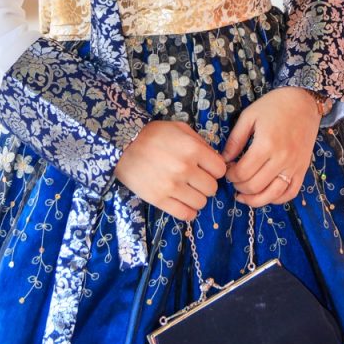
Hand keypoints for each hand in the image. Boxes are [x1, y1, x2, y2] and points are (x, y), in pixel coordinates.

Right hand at [113, 119, 227, 221]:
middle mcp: (185, 169)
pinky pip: (185, 214)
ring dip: (197, 198)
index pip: (220, 170)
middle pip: (212, 188)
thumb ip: (200, 143)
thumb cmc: (153, 135)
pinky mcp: (159, 200)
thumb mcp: (180, 129)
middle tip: (195, 180)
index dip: (214, 169)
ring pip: (201, 203)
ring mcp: (172, 186)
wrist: (123, 146)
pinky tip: (183, 202)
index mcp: (192, 149)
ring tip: (187, 190)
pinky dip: (188, 211)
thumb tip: (215, 160)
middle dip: (206, 184)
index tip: (206, 169)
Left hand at [220, 87, 319, 207]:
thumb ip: (235, 139)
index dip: (230, 175)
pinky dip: (277, 199)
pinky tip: (265, 195)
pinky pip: (291, 193)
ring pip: (272, 195)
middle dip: (239, 187)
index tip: (227, 170)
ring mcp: (294, 166)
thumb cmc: (274, 105)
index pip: (242, 172)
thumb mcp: (249, 116)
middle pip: (255, 186)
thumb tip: (224, 160)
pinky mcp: (303, 169)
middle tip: (234, 180)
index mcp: (266, 144)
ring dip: (255, 200)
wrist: (304, 101)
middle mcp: (281, 158)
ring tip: (244, 196)